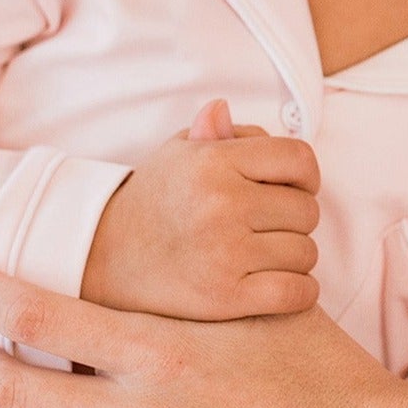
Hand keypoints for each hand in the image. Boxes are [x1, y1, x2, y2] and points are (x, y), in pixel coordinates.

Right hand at [80, 99, 321, 319]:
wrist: (100, 258)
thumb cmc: (153, 201)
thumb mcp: (177, 154)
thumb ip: (215, 133)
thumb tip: (224, 109)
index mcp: (214, 162)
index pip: (300, 160)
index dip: (306, 176)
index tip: (292, 190)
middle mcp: (221, 204)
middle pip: (307, 210)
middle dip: (294, 219)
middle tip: (266, 227)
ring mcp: (224, 252)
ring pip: (306, 252)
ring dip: (293, 256)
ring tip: (263, 254)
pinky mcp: (224, 297)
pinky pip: (297, 291)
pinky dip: (299, 291)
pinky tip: (277, 283)